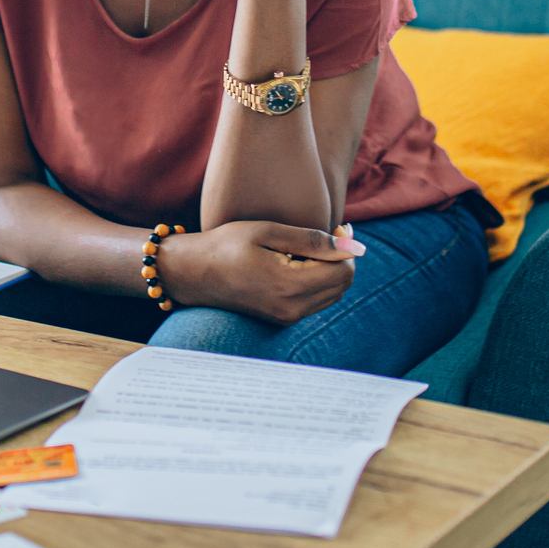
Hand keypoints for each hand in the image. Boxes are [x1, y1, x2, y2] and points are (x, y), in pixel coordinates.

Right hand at [158, 221, 360, 326]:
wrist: (193, 273)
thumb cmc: (227, 245)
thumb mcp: (269, 232)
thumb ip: (314, 240)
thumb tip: (355, 247)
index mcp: (290, 286)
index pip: (345, 271)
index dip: (346, 247)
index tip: (335, 228)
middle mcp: (292, 308)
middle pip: (343, 284)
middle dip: (340, 259)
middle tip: (325, 234)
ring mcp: (287, 317)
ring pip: (332, 293)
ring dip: (329, 270)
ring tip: (306, 248)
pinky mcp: (282, 319)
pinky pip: (317, 300)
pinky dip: (317, 280)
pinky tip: (297, 262)